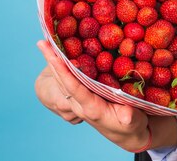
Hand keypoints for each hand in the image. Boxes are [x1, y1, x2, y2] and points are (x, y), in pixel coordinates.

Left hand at [35, 39, 150, 151]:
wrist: (127, 134)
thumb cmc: (131, 127)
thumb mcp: (134, 123)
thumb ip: (130, 118)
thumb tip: (127, 116)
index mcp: (91, 108)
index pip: (73, 87)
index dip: (63, 71)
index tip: (53, 56)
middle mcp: (80, 103)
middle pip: (62, 80)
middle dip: (52, 61)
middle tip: (42, 42)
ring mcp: (80, 98)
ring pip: (63, 78)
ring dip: (54, 62)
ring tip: (46, 43)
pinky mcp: (84, 94)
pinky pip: (70, 78)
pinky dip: (63, 64)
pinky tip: (60, 51)